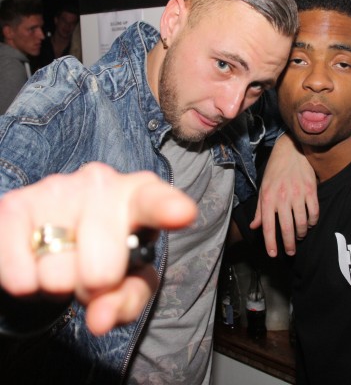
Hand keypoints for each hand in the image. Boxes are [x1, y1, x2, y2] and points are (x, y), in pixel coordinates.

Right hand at [0, 162, 196, 334]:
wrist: (57, 227)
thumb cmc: (110, 250)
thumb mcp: (130, 276)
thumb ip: (128, 298)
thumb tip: (100, 320)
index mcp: (140, 194)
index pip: (155, 201)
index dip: (167, 209)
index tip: (181, 214)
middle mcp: (101, 182)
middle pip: (101, 269)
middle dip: (95, 287)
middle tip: (93, 270)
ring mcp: (58, 188)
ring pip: (57, 275)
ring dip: (60, 285)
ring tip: (65, 260)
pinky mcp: (16, 204)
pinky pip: (19, 273)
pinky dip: (27, 282)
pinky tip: (37, 259)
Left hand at [250, 134, 318, 256]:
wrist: (291, 150)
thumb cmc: (275, 171)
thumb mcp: (263, 188)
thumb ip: (260, 210)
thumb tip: (255, 227)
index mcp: (268, 198)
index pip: (268, 226)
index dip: (270, 242)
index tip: (273, 254)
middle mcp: (282, 198)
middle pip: (287, 228)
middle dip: (289, 244)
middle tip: (290, 252)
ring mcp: (298, 194)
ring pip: (302, 223)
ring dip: (301, 234)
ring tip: (299, 237)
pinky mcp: (311, 190)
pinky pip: (314, 212)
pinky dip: (312, 222)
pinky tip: (309, 224)